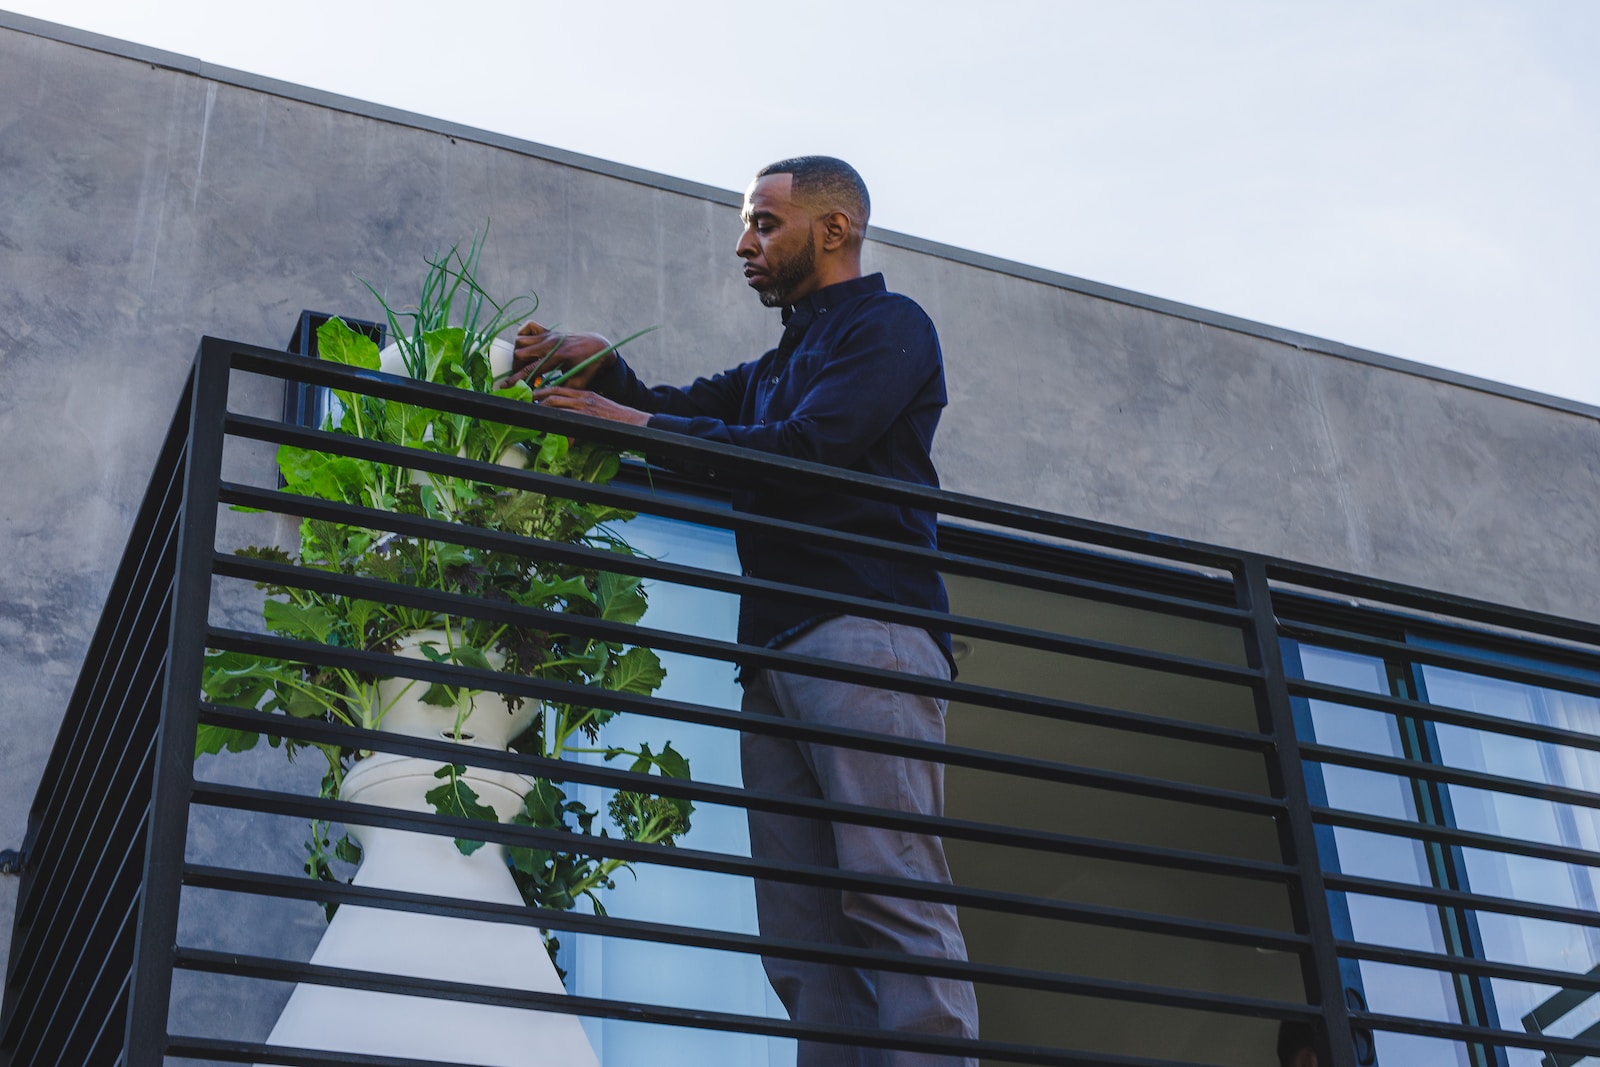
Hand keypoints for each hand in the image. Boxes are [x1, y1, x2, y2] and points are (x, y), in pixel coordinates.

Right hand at [502, 320, 616, 388]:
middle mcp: (550, 343)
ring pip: (521, 340)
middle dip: (516, 367)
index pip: (531, 368)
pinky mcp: (548, 330)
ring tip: (524, 365)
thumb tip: (543, 400)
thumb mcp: (578, 382)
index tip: (505, 386)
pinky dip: (523, 334)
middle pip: (520, 352)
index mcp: (558, 357)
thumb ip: (560, 390)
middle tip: (520, 377)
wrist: (598, 346)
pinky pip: (528, 327)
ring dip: (519, 353)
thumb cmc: (588, 366)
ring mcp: (549, 335)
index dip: (516, 379)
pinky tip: (527, 346)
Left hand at [530, 385, 649, 425]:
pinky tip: (550, 433)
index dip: (542, 390)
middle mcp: (583, 397)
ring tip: (532, 417)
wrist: (635, 421)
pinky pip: (568, 421)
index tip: (531, 394)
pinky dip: (558, 428)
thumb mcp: (597, 407)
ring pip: (556, 405)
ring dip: (541, 411)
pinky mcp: (588, 418)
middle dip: (536, 398)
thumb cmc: (616, 417)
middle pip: (553, 394)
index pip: (558, 388)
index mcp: (584, 393)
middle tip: (525, 404)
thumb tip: (568, 416)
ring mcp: (585, 407)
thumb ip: (582, 408)